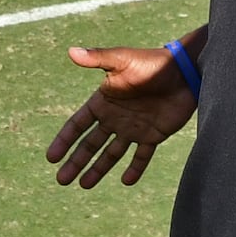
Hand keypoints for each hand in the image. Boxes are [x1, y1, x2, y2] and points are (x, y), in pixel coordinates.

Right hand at [48, 42, 196, 188]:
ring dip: (98, 169)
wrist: (184, 72)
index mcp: (104, 101)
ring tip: (84, 185)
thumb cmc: (151, 63)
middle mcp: (115, 117)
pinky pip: (142, 156)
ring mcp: (133, 128)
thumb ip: (97, 58)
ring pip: (111, 154)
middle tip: (61, 180)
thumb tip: (71, 51)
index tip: (51, 157)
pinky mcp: (153, 135)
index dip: (64, 140)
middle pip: (90, 144)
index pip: (78, 125)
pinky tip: (126, 181)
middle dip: (75, 161)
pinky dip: (135, 169)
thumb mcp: (122, 60)